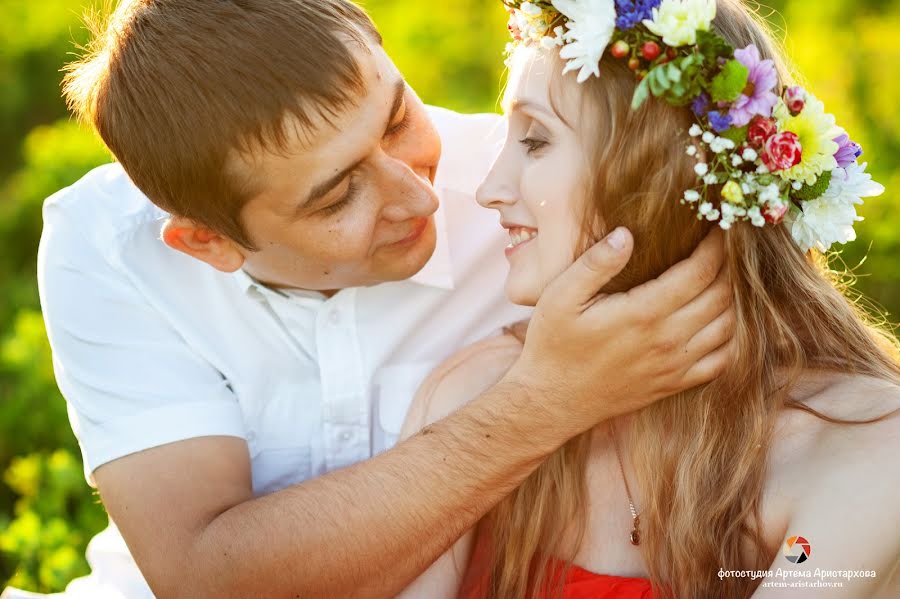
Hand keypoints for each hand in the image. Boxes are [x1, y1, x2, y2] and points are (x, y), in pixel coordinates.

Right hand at [504, 226, 733, 431]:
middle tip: (724, 247)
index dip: (716, 246)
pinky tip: (720, 320)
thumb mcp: (560, 297)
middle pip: (721, 296)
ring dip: (732, 299)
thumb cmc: (553, 344)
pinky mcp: (673, 384)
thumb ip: (596, 264)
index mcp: (643, 313)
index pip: (700, 272)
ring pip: (727, 326)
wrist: (552, 400)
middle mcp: (667, 340)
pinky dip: (731, 337)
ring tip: (722, 277)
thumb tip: (627, 233)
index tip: (718, 228)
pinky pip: (721, 361)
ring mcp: (674, 366)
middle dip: (728, 266)